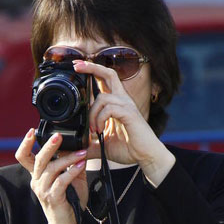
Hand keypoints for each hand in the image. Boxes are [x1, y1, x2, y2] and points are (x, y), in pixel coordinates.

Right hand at [15, 128, 88, 223]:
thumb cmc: (68, 202)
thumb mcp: (70, 179)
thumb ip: (71, 163)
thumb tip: (77, 145)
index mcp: (37, 175)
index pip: (24, 157)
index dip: (25, 144)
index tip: (32, 131)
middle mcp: (37, 181)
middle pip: (38, 159)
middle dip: (48, 145)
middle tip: (58, 135)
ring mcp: (43, 190)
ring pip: (51, 168)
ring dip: (68, 159)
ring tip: (81, 153)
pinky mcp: (53, 198)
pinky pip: (61, 181)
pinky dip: (72, 172)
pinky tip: (81, 166)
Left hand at [73, 59, 174, 185]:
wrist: (146, 157)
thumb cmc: (129, 149)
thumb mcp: (104, 146)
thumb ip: (91, 145)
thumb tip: (77, 148)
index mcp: (117, 104)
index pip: (105, 80)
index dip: (92, 71)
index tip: (77, 68)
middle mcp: (123, 101)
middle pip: (109, 74)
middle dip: (92, 67)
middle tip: (77, 67)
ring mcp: (127, 106)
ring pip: (103, 97)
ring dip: (93, 113)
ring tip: (94, 130)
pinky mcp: (129, 114)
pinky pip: (109, 109)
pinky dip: (100, 119)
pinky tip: (100, 130)